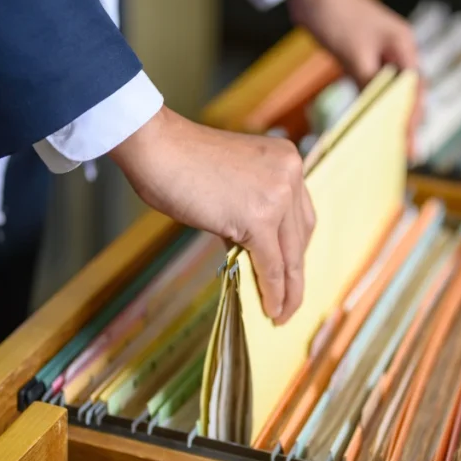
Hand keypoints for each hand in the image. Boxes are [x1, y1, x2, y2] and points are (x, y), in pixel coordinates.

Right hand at [110, 106, 315, 324]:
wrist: (158, 147)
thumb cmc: (182, 161)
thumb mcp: (232, 181)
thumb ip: (251, 209)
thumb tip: (254, 249)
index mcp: (287, 160)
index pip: (301, 215)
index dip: (297, 249)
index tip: (293, 273)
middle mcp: (290, 175)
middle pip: (301, 236)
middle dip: (296, 273)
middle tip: (291, 300)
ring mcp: (277, 195)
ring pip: (291, 256)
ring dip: (288, 290)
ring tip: (282, 313)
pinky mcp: (259, 218)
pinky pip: (272, 264)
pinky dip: (273, 291)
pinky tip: (271, 309)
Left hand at [288, 0, 422, 149]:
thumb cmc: (336, 18)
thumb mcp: (355, 56)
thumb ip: (370, 85)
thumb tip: (379, 115)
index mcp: (404, 46)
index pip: (415, 90)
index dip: (413, 119)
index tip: (410, 145)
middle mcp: (400, 50)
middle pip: (409, 92)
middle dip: (407, 122)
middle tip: (405, 153)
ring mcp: (384, 52)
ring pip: (393, 90)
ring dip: (392, 115)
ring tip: (392, 144)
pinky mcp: (367, 54)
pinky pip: (376, 84)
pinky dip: (376, 103)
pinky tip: (373, 122)